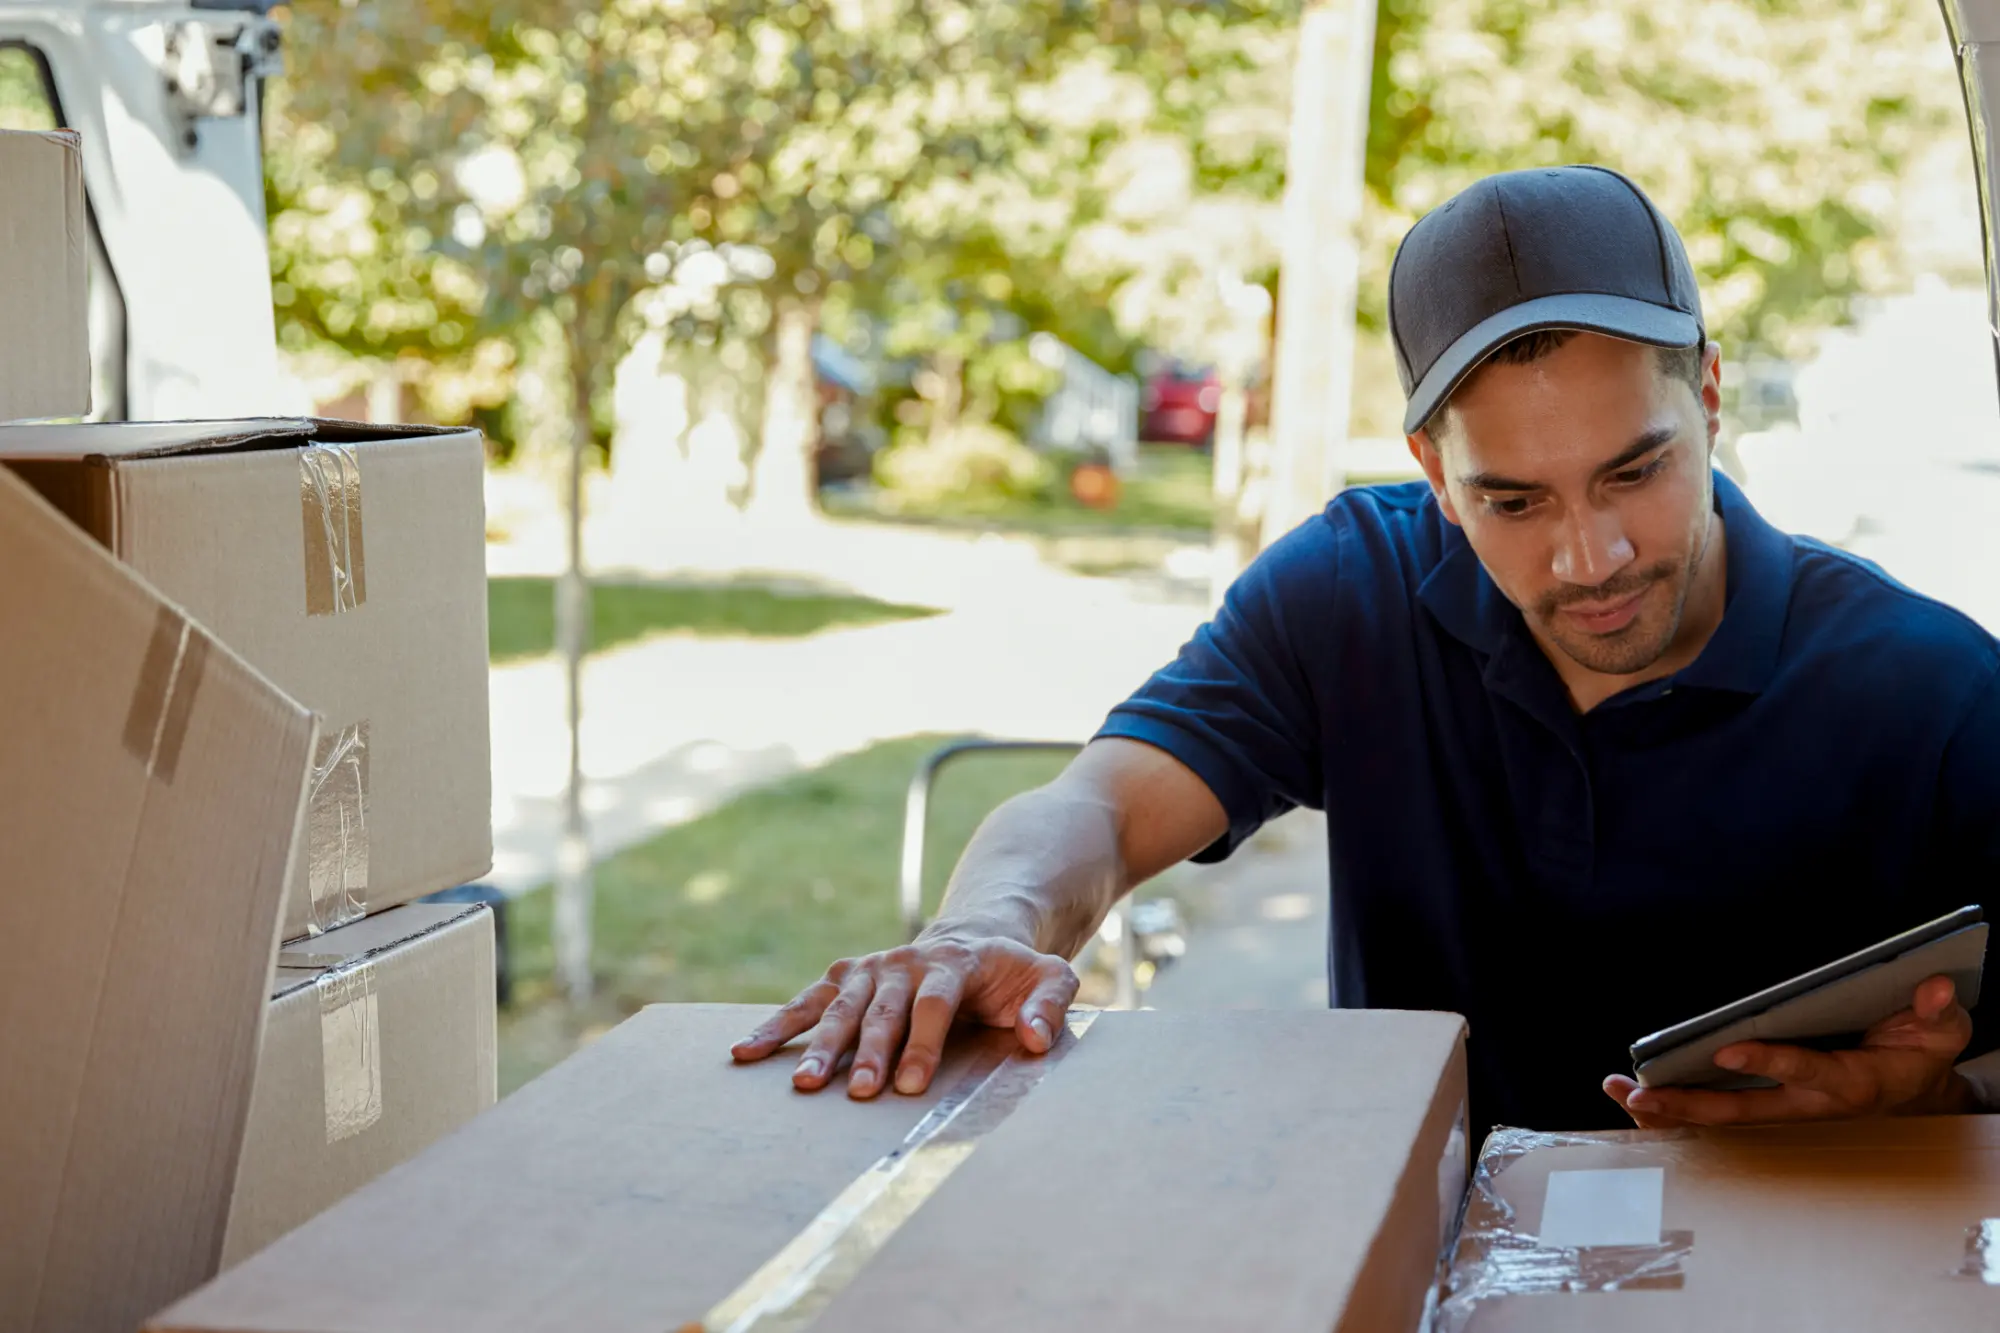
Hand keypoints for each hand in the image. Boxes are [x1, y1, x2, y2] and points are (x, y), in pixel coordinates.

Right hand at [730, 932, 1079, 1098]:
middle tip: (856, 1092)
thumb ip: (1050, 1003)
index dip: (923, 1042)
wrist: (974, 936)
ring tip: (803, 1084)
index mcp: (953, 962)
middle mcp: (905, 961)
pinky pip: (807, 1001)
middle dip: (869, 1052)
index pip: (934, 1002)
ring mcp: (871, 968)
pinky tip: (747, 1051)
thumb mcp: (1050, 977)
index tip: (913, 1085)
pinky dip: (777, 1024)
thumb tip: (1032, 1038)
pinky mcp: (846, 977)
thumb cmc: (1013, 973)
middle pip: (883, 1009)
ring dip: (821, 1046)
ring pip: (841, 1008)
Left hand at [1603, 975, 1977, 1127]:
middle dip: (1688, 1102)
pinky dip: (1676, 1104)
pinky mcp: (1767, 1105)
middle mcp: (1805, 1103)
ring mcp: (1782, 1108)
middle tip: (1639, 1092)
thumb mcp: (1942, 1034)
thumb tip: (1932, 986)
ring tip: (1618, 1090)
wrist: (1914, 1093)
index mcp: (1848, 1083)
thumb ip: (1938, 1014)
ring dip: (1668, 1107)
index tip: (1728, 1050)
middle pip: (1740, 1108)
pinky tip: (1633, 1094)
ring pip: (1719, 1114)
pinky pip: (1716, 1109)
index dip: (1768, 1061)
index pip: (1802, 1069)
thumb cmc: (1918, 1054)